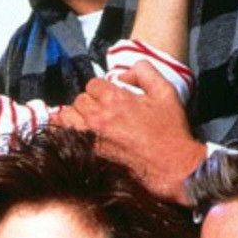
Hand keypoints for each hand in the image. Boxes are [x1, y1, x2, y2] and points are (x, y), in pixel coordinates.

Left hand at [56, 63, 206, 203]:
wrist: (172, 166)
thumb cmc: (170, 129)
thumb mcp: (165, 90)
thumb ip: (143, 71)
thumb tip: (122, 75)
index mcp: (114, 99)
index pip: (93, 84)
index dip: (104, 88)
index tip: (114, 97)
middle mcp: (98, 117)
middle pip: (80, 99)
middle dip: (92, 101)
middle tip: (106, 110)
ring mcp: (90, 138)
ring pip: (68, 116)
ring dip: (77, 115)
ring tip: (92, 121)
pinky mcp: (89, 154)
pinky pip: (66, 137)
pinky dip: (68, 131)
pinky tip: (79, 132)